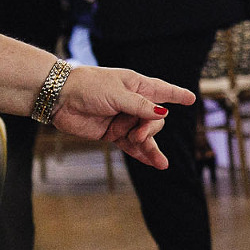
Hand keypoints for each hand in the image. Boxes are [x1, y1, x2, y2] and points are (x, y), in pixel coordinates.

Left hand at [51, 66, 196, 169]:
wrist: (58, 98)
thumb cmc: (87, 87)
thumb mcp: (117, 94)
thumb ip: (141, 106)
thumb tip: (163, 114)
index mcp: (137, 86)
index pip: (163, 90)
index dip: (177, 95)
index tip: (191, 99)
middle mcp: (133, 103)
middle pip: (156, 119)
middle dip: (151, 129)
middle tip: (138, 134)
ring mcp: (123, 120)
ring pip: (146, 135)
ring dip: (149, 145)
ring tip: (154, 157)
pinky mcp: (112, 134)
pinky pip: (132, 147)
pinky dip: (143, 155)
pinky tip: (156, 163)